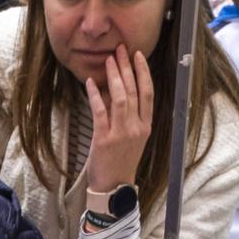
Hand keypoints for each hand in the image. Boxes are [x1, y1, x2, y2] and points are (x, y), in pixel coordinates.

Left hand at [84, 44, 154, 197]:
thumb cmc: (121, 162)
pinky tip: (89, 83)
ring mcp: (121, 134)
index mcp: (145, 126)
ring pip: (120, 98)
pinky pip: (100, 112)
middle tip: (119, 50)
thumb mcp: (131, 138)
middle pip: (134, 90)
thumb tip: (115, 90)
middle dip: (126, 67)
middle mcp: (136, 128)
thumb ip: (127, 115)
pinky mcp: (104, 140)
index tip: (137, 55)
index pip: (148, 93)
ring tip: (108, 60)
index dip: (143, 72)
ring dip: (113, 76)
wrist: (113, 188)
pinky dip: (94, 95)